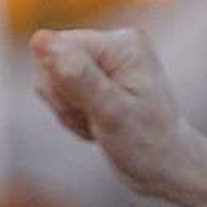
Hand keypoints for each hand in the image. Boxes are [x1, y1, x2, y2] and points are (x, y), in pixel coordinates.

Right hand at [29, 28, 205, 197]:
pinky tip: (97, 126)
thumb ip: (76, 75)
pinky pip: (58, 93)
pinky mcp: (96, 78)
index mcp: (122, 43)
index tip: (95, 109)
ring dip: (68, 112)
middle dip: (65, 101)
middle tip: (98, 120)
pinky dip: (72, 117)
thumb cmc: (147, 143)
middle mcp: (113, 45)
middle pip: (49, 62)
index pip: (56, 47)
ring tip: (100, 125)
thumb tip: (39, 38)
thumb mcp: (111, 112)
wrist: (167, 168)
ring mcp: (104, 61)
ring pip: (50, 81)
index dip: (61, 85)